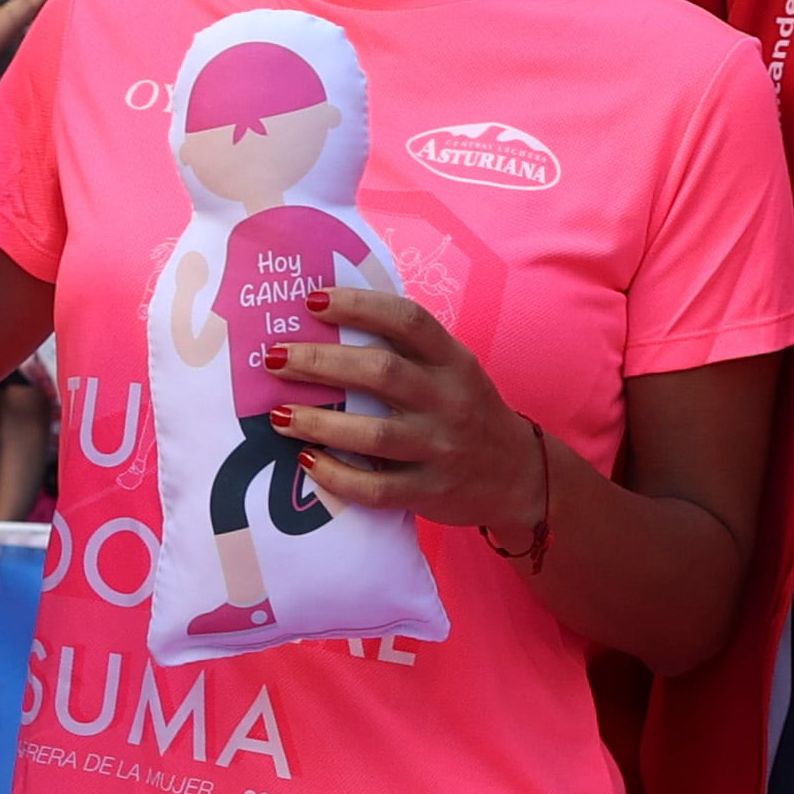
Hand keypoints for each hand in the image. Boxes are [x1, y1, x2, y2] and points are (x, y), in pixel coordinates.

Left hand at [270, 286, 547, 549]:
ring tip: (278, 414)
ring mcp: (442, 449)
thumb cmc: (468, 412)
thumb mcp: (452, 371)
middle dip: (321, 362)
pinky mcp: (431, 492)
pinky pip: (376, 488)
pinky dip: (337, 476)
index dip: (358, 306)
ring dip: (319, 422)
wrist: (519, 476)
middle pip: (381, 372)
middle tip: (275, 358)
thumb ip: (406, 352)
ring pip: (374, 434)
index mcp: (454, 361)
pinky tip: (307, 461)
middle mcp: (450, 400)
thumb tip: (327, 325)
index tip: (312, 301)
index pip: (407, 320)